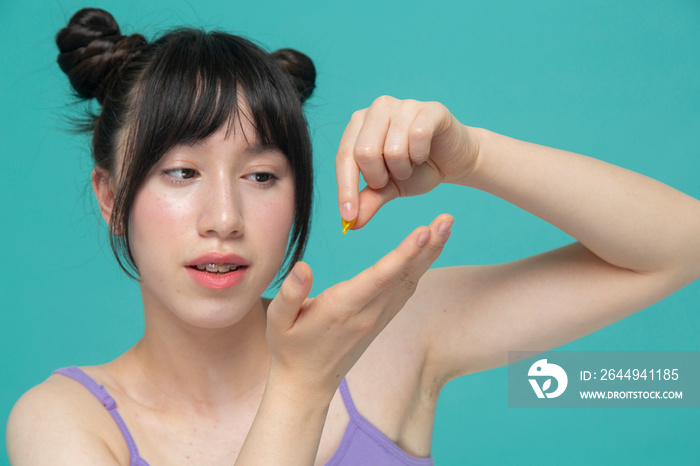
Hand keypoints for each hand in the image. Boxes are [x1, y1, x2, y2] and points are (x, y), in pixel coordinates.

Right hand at [265, 214, 452, 397]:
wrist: (307, 384)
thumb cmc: (289, 348)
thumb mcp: (278, 320)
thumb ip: (290, 293)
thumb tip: (303, 267)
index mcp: (343, 307)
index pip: (380, 277)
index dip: (404, 253)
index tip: (424, 231)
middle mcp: (367, 313)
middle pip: (404, 275)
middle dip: (428, 245)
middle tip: (448, 218)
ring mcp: (377, 318)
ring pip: (410, 281)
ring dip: (430, 254)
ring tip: (446, 228)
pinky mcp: (380, 320)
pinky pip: (405, 291)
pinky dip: (420, 269)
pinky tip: (429, 252)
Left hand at [335, 96, 477, 228]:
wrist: (453, 161)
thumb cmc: (416, 170)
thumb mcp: (388, 188)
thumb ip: (368, 201)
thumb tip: (350, 224)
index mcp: (359, 124)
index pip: (344, 157)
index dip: (346, 189)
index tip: (349, 217)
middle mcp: (377, 109)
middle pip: (364, 152)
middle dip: (379, 177)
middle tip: (393, 177)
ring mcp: (404, 105)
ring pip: (392, 149)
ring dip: (403, 169)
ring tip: (411, 164)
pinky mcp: (430, 109)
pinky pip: (418, 137)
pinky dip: (420, 155)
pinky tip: (424, 154)